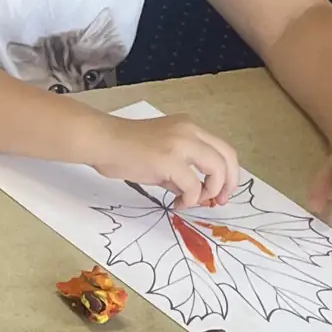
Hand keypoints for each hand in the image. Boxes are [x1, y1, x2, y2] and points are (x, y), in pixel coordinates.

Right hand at [89, 112, 238, 207]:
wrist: (103, 142)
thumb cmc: (123, 150)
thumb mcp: (159, 157)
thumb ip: (179, 172)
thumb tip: (192, 192)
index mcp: (190, 128)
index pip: (222, 149)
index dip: (227, 173)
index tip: (219, 192)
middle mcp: (191, 131)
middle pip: (227, 157)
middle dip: (228, 183)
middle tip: (219, 201)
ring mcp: (181, 143)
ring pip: (216, 169)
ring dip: (211, 191)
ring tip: (193, 202)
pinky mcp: (169, 160)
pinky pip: (192, 185)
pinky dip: (191, 198)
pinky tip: (178, 203)